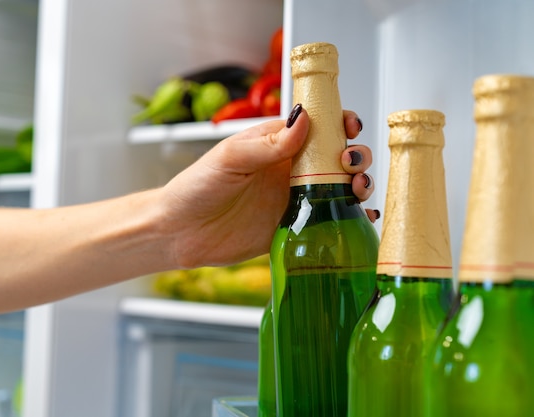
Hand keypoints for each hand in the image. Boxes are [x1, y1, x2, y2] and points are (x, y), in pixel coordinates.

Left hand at [160, 105, 375, 268]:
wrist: (179, 233)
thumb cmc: (195, 188)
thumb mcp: (229, 158)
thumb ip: (267, 144)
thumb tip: (303, 121)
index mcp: (276, 144)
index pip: (318, 125)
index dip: (340, 122)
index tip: (350, 126)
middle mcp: (289, 169)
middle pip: (337, 156)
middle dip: (354, 155)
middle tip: (349, 163)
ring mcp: (294, 199)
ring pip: (340, 187)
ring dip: (358, 184)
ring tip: (356, 188)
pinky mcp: (294, 226)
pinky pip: (330, 220)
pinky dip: (351, 218)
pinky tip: (362, 218)